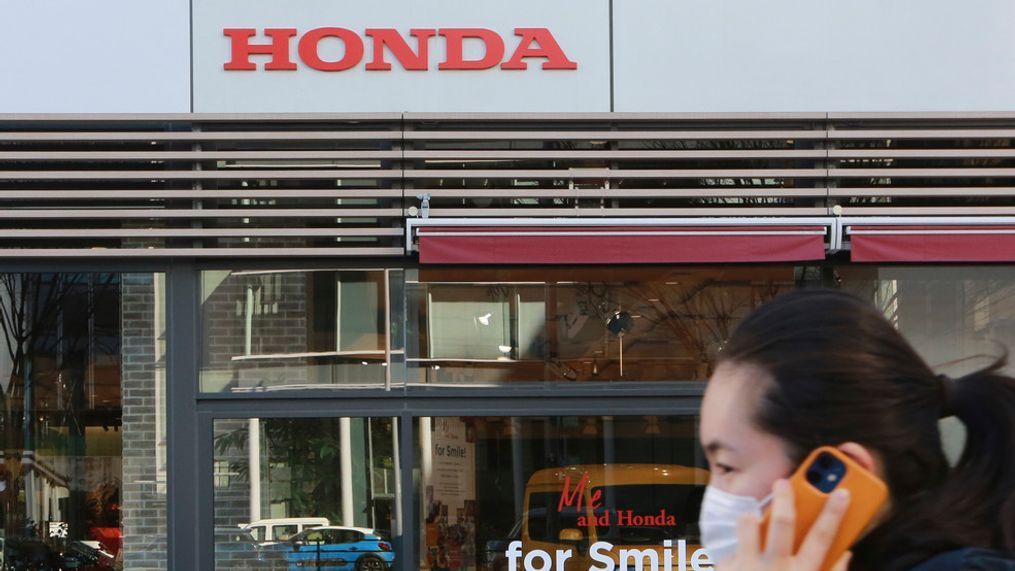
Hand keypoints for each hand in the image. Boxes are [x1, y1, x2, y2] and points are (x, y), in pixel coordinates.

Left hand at [720, 479, 851, 570]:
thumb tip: (844, 554)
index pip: (822, 538)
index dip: (834, 513)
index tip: (841, 492)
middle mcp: (775, 570)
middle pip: (781, 523)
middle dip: (784, 497)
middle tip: (782, 481)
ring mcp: (748, 569)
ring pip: (748, 525)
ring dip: (752, 518)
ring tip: (753, 517)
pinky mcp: (727, 570)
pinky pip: (731, 548)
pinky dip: (739, 550)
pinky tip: (742, 561)